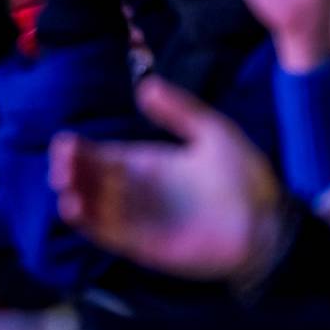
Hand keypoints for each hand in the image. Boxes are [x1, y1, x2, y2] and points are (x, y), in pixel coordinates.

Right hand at [50, 76, 283, 280]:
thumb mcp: (212, 131)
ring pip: (96, 207)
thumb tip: (145, 85)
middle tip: (61, 162)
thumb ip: (179, 110)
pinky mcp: (145, 245)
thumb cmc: (244, 176)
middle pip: (93, 180)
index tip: (65, 141)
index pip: (104, 155)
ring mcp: (140, 218)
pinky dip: (89, 224)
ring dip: (75, 197)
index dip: (81, 150)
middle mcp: (138, 191)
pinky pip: (109, 235)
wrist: (268, 223)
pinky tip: (74, 208)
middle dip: (72, 171)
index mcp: (149, 162)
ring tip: (65, 185)